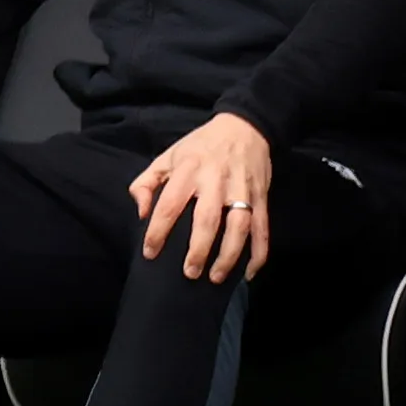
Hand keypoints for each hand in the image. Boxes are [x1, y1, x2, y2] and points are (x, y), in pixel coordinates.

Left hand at [132, 110, 273, 280]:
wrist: (244, 128)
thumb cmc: (198, 146)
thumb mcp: (166, 157)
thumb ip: (146, 183)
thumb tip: (141, 212)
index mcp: (188, 171)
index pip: (168, 205)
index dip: (157, 231)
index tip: (150, 253)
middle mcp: (215, 182)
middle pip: (207, 220)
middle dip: (198, 249)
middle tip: (189, 272)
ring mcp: (242, 191)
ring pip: (239, 228)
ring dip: (229, 255)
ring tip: (216, 277)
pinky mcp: (262, 198)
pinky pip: (263, 230)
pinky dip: (259, 253)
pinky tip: (249, 272)